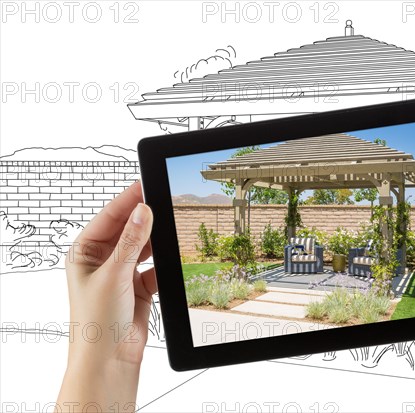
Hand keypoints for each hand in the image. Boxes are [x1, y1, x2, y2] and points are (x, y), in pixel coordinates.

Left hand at [56, 182, 154, 412]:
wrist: (110, 358)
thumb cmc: (96, 321)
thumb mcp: (114, 275)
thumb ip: (131, 242)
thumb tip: (143, 212)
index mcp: (85, 252)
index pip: (109, 217)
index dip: (127, 200)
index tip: (145, 184)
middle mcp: (102, 260)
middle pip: (127, 229)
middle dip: (145, 218)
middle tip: (164, 200)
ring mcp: (121, 272)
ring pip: (143, 246)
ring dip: (156, 240)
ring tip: (171, 227)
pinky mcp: (138, 285)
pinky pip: (155, 266)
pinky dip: (163, 264)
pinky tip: (172, 258)